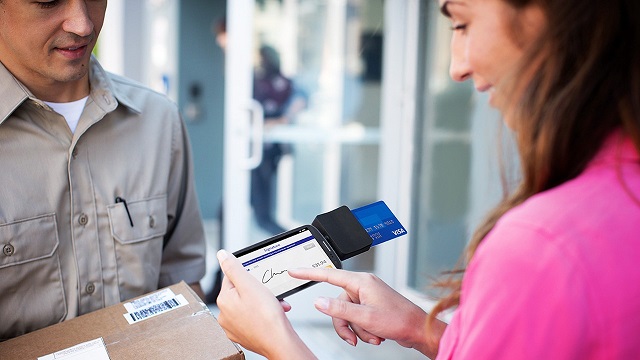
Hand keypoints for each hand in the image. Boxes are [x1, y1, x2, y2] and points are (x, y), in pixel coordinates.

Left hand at [215, 250, 315, 358]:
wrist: (279, 342)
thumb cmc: (266, 316)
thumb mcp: (249, 284)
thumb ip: (233, 268)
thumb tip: (221, 255)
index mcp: (223, 301)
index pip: (232, 278)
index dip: (248, 276)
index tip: (259, 280)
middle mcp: (225, 315)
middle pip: (241, 292)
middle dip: (258, 290)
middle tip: (270, 293)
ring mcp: (234, 327)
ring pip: (249, 306)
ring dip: (263, 302)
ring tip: (275, 305)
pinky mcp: (244, 335)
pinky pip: (253, 318)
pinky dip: (263, 315)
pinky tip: (273, 314)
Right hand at [287, 267, 444, 356]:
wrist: (417, 329)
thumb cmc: (399, 320)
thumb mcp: (365, 317)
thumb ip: (339, 309)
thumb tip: (319, 302)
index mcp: (361, 282)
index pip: (328, 275)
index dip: (309, 273)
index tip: (294, 271)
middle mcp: (363, 286)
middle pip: (337, 304)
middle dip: (345, 324)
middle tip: (353, 337)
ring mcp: (367, 296)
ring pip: (346, 314)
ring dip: (357, 330)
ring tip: (372, 336)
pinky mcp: (371, 306)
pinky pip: (356, 318)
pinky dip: (363, 330)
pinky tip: (375, 335)